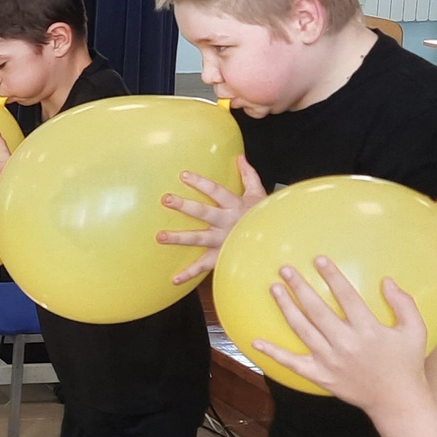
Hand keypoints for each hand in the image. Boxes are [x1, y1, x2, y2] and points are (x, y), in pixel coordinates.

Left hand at [155, 155, 264, 283]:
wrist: (276, 245)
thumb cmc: (265, 217)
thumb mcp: (259, 195)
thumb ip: (248, 176)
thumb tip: (240, 157)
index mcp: (235, 206)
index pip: (216, 191)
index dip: (201, 183)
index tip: (183, 175)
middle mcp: (227, 223)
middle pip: (204, 212)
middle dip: (184, 206)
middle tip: (166, 199)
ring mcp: (223, 241)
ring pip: (199, 239)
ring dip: (178, 238)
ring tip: (159, 236)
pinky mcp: (221, 258)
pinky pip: (204, 267)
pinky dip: (189, 274)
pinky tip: (173, 278)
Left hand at [252, 256, 434, 415]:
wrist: (396, 401)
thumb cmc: (406, 362)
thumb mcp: (415, 331)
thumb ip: (404, 304)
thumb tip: (387, 281)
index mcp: (369, 330)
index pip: (346, 296)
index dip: (332, 276)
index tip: (318, 260)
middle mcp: (346, 343)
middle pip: (317, 310)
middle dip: (300, 287)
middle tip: (285, 269)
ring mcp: (330, 360)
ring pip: (302, 330)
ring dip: (287, 308)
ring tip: (275, 289)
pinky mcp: (321, 376)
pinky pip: (293, 363)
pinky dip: (274, 353)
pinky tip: (256, 341)